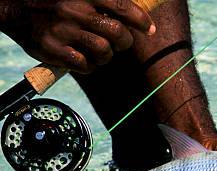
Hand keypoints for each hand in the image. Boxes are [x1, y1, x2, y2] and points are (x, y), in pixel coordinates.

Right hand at [3, 0, 154, 73]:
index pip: (123, 7)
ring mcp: (63, 31)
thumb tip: (133, 13)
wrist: (13, 8)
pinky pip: (85, 66)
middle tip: (120, 42)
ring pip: (104, 52)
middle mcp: (74, 10)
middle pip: (118, 34)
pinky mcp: (53, 50)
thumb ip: (103, 1)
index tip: (150, 30)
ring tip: (99, 51)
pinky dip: (89, 65)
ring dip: (107, 56)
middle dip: (125, 42)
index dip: (141, 21)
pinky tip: (82, 58)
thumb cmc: (53, 1)